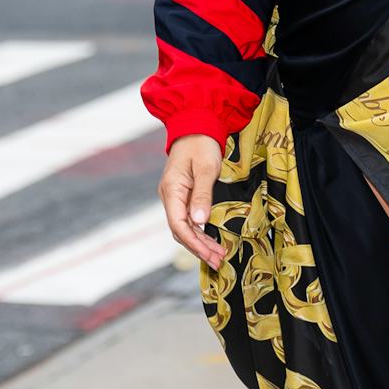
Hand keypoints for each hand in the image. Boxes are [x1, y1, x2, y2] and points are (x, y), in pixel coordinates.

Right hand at [159, 134, 226, 268]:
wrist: (196, 127)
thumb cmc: (201, 145)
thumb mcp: (205, 168)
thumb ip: (202, 195)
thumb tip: (199, 222)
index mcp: (171, 190)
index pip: (178, 225)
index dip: (193, 243)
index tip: (210, 254)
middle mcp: (169, 197)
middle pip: (181, 230)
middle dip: (199, 248)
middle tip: (218, 261)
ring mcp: (174, 197)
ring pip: (184, 227)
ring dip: (200, 243)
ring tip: (218, 255)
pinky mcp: (182, 196)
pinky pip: (188, 220)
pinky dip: (199, 232)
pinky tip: (210, 241)